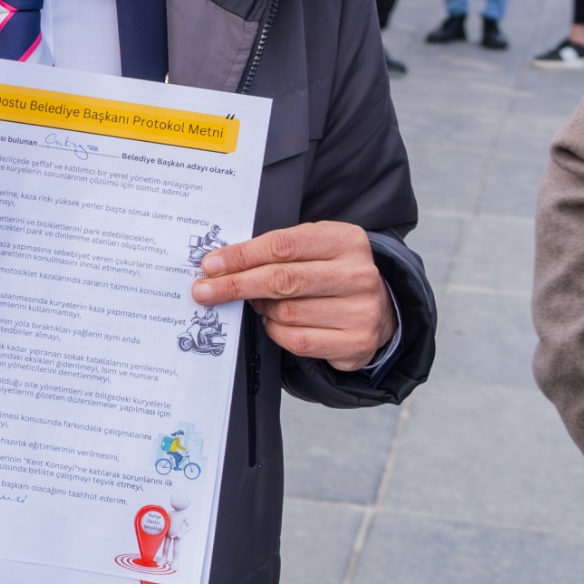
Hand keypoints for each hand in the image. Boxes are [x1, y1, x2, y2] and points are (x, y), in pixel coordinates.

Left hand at [192, 222, 392, 372]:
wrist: (379, 308)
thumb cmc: (330, 272)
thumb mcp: (313, 247)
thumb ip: (275, 250)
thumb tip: (220, 265)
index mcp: (346, 240)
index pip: (283, 245)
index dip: (241, 256)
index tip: (210, 265)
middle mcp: (359, 274)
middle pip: (282, 280)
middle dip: (235, 285)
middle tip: (204, 291)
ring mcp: (362, 311)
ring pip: (286, 312)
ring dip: (262, 309)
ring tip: (259, 302)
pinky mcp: (357, 343)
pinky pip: (297, 340)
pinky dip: (276, 331)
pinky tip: (276, 321)